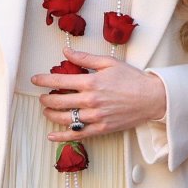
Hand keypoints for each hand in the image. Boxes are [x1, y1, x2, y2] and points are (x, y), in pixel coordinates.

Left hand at [31, 51, 167, 139]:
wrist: (152, 98)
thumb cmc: (132, 79)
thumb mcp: (109, 63)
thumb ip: (85, 58)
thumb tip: (66, 52)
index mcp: (91, 82)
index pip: (60, 80)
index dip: (44, 80)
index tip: (35, 80)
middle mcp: (91, 100)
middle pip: (58, 100)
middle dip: (45, 98)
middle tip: (42, 96)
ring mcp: (95, 116)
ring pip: (65, 118)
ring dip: (51, 114)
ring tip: (46, 110)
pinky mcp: (101, 128)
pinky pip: (78, 134)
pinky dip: (62, 136)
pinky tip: (51, 135)